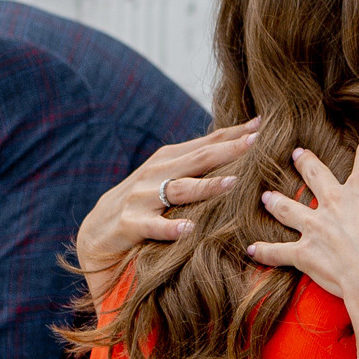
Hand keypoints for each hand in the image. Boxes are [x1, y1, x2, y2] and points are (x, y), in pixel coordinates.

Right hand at [76, 118, 262, 294]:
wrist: (95, 233)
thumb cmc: (140, 204)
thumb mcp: (165, 180)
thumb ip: (195, 166)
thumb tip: (237, 151)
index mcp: (168, 160)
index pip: (207, 143)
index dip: (234, 134)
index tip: (263, 125)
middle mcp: (156, 174)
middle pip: (199, 160)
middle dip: (229, 151)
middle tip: (257, 143)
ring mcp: (141, 198)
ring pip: (179, 190)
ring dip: (207, 186)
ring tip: (233, 183)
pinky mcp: (130, 225)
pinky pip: (153, 227)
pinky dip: (171, 228)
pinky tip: (189, 229)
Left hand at [244, 124, 358, 305]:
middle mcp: (335, 201)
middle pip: (317, 176)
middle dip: (307, 163)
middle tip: (296, 153)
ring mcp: (317, 228)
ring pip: (292, 209)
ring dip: (278, 202)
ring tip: (266, 197)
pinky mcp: (306, 254)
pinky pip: (281, 252)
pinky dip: (266, 251)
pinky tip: (250, 249)